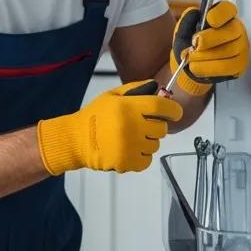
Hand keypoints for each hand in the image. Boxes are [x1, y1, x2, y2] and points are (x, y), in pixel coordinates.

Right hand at [36, 83, 181, 174]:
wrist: (76, 139)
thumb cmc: (95, 115)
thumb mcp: (112, 95)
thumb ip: (136, 89)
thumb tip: (158, 88)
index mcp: (128, 107)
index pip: (162, 106)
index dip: (173, 109)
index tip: (174, 112)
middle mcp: (132, 126)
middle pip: (162, 128)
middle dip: (155, 127)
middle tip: (142, 126)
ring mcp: (131, 146)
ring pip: (155, 145)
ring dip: (147, 142)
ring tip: (131, 139)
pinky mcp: (128, 162)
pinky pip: (147, 160)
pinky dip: (141, 156)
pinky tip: (129, 150)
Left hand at [170, 0, 249, 96]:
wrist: (189, 66)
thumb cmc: (189, 45)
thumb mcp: (182, 32)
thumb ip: (187, 21)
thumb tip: (194, 13)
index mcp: (223, 17)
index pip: (228, 9)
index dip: (219, 13)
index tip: (208, 19)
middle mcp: (236, 30)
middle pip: (232, 31)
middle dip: (209, 39)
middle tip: (194, 45)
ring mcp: (241, 48)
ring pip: (229, 51)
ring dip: (205, 56)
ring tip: (190, 58)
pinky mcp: (240, 65)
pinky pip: (228, 67)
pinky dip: (208, 68)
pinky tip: (197, 67)